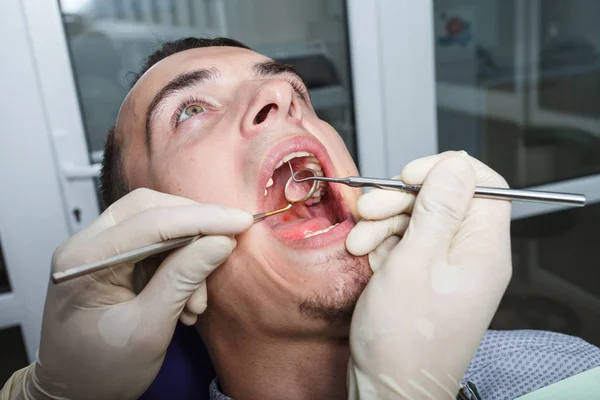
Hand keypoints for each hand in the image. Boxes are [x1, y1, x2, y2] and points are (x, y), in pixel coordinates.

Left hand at [2, 188, 251, 399]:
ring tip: (197, 300)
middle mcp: (85, 245)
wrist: (72, 392)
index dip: (202, 218)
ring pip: (154, 223)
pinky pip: (152, 244)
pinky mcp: (110, 258)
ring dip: (187, 253)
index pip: (151, 223)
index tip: (241, 221)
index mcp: (84, 262)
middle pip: (149, 209)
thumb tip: (221, 241)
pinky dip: (177, 264)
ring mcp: (96, 249)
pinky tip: (187, 299)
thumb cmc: (101, 370)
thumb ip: (183, 279)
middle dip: (195, 225)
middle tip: (228, 244)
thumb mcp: (149, 330)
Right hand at [346, 152, 511, 398]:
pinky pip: (406, 243)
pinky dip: (382, 243)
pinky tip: (365, 254)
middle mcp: (470, 256)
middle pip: (444, 200)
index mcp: (483, 249)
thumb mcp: (416, 261)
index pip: (484, 184)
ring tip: (360, 241)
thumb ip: (438, 208)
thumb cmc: (405, 340)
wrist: (388, 389)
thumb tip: (456, 164)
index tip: (410, 174)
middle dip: (402, 198)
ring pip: (420, 220)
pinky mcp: (424, 278)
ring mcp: (446, 268)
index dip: (446, 171)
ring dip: (384, 222)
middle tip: (371, 209)